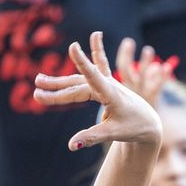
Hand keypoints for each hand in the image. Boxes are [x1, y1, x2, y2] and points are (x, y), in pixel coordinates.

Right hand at [33, 31, 164, 151]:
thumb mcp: (113, 134)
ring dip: (60, 82)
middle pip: (77, 86)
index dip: (83, 62)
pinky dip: (91, 56)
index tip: (74, 47)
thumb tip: (70, 145)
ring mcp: (107, 83)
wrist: (148, 123)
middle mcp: (109, 85)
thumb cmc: (134, 128)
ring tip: (39, 81)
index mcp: (112, 95)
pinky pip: (97, 67)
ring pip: (79, 81)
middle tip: (36, 93)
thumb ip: (92, 137)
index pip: (94, 78)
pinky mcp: (107, 84)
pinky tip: (88, 39)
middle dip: (57, 90)